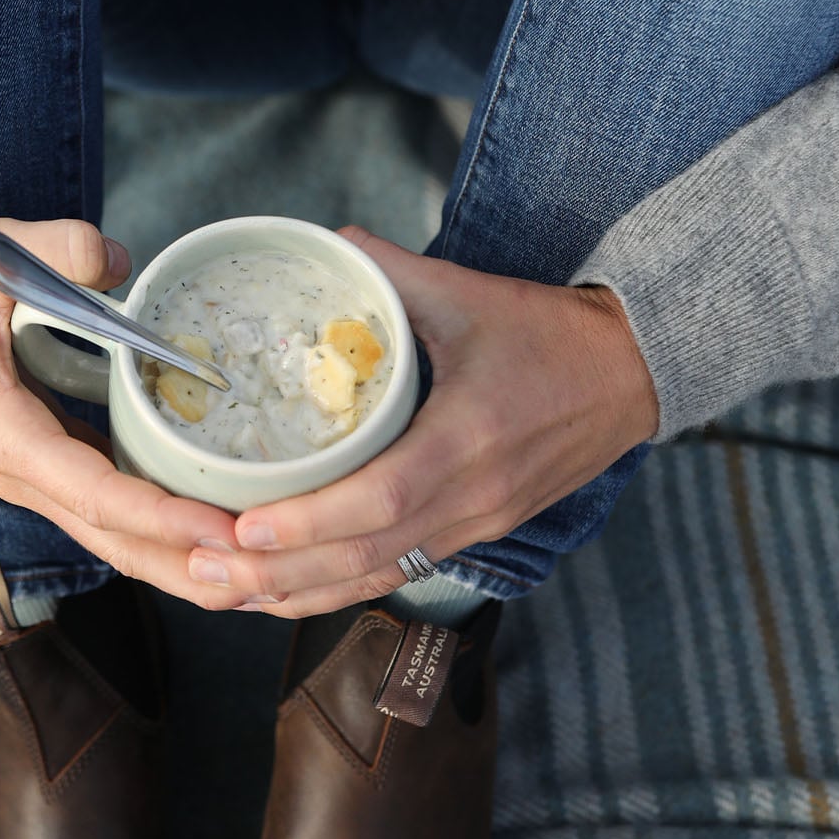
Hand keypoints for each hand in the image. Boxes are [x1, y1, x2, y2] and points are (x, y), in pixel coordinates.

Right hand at [0, 217, 251, 608]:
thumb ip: (52, 248)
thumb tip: (114, 262)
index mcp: (7, 435)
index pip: (94, 493)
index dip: (160, 516)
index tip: (221, 530)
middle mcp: (26, 477)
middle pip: (116, 543)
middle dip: (189, 567)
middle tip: (265, 581)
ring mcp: (44, 483)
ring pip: (121, 544)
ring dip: (186, 567)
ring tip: (261, 585)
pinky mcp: (62, 476)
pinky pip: (121, 522)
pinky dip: (170, 539)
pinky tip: (224, 544)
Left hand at [185, 225, 659, 617]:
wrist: (633, 376)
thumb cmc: (552, 336)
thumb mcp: (473, 292)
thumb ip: (393, 271)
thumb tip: (327, 244)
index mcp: (470, 439)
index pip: (382, 498)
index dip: (310, 522)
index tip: (245, 526)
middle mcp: (472, 499)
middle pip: (367, 557)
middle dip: (280, 573)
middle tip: (205, 567)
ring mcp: (475, 526)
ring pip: (376, 579)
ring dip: (297, 594)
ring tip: (224, 590)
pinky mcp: (473, 536)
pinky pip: (396, 575)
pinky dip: (335, 590)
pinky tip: (283, 594)